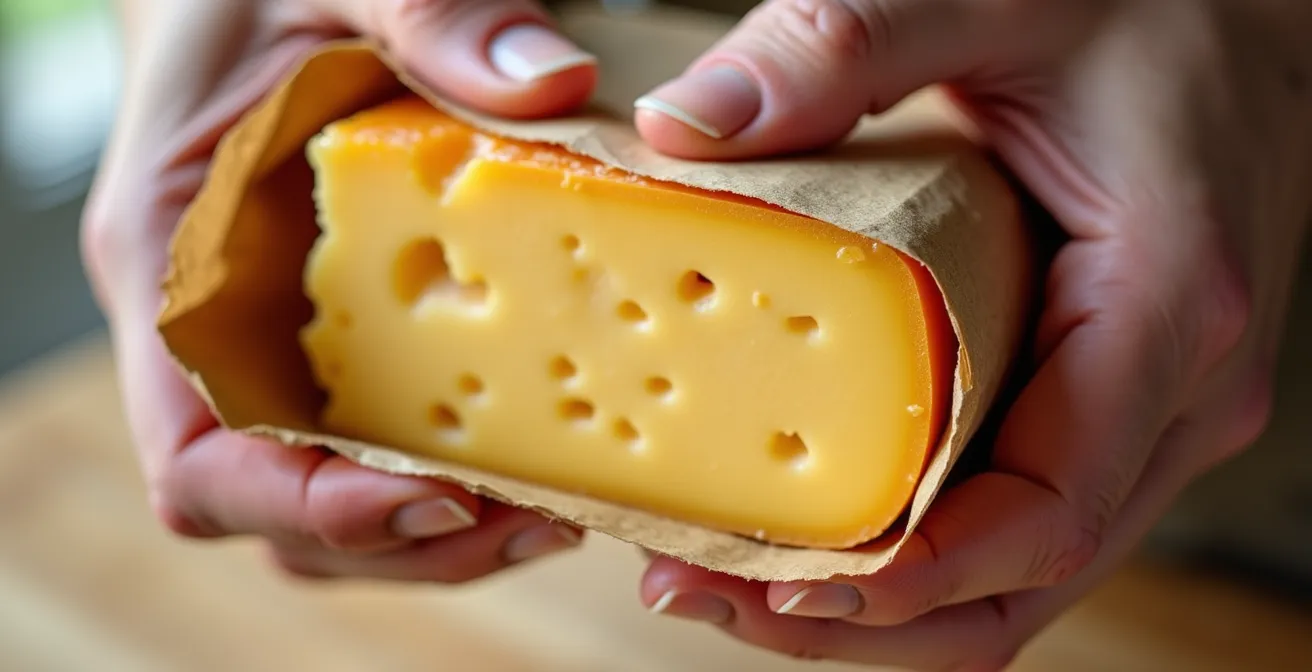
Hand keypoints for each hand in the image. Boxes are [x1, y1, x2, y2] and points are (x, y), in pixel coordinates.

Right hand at [82, 0, 599, 581]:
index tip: (429, 498)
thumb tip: (546, 81)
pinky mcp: (346, 343)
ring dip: (444, 534)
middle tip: (543, 519)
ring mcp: (282, 348)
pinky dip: (463, 478)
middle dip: (405, 539)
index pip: (200, 455)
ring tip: (563, 509)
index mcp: (174, 264)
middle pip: (279, 512)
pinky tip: (555, 454)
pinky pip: (386, 447)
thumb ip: (427, 17)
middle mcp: (222, 334)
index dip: (301, 503)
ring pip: (336, 501)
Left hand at [631, 1, 1311, 667]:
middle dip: (860, 615)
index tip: (778, 588)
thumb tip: (686, 121)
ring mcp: (1142, 410)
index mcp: (1169, 313)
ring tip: (725, 579)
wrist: (1242, 6)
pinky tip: (806, 519)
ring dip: (875, 602)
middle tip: (700, 588)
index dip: (909, 580)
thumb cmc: (1150, 3)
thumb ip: (844, 49)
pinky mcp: (1100, 397)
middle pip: (1016, 581)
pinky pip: (1009, 513)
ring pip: (1012, 573)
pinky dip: (911, 549)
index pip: (1044, 515)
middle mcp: (1171, 395)